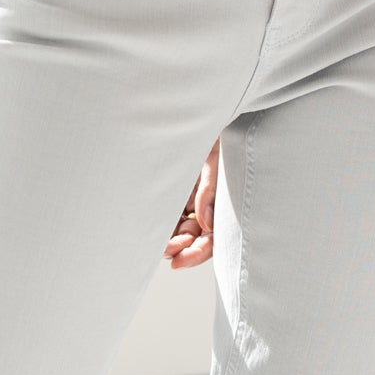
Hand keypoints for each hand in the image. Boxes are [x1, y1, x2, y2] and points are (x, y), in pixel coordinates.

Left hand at [164, 140, 218, 268]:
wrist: (206, 112)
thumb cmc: (217, 134)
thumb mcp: (216, 161)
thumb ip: (210, 192)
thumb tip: (205, 223)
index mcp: (223, 202)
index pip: (211, 238)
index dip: (196, 254)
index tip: (178, 262)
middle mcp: (208, 203)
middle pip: (194, 236)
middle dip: (180, 248)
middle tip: (165, 250)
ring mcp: (192, 197)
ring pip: (180, 227)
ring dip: (169, 237)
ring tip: (156, 242)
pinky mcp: (179, 188)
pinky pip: (170, 211)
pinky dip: (162, 221)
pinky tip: (152, 226)